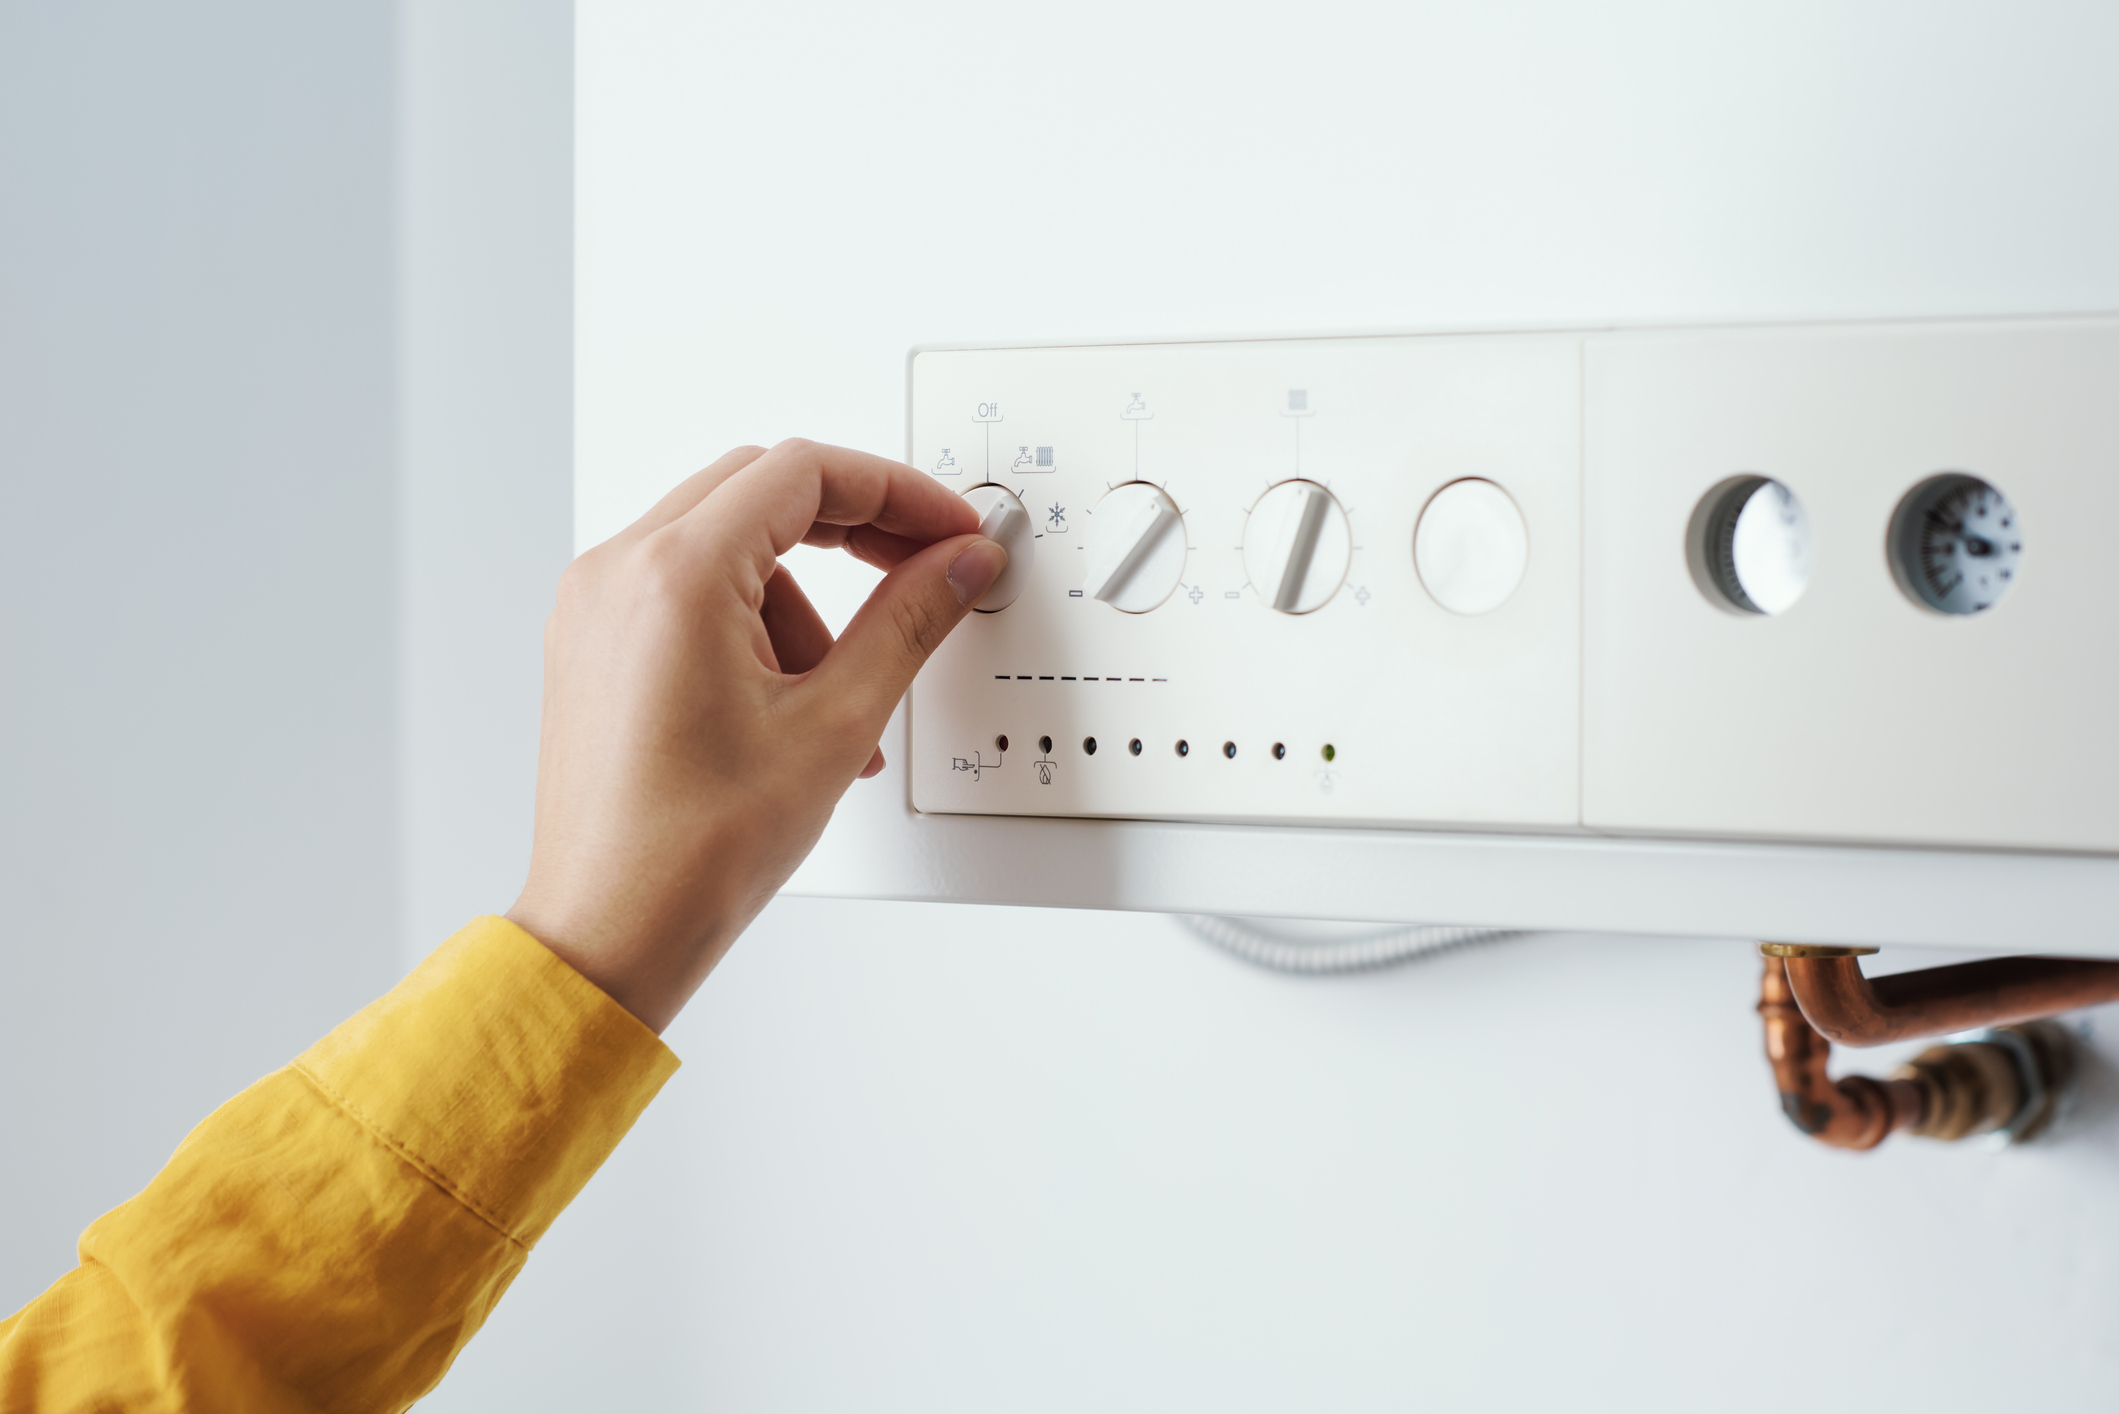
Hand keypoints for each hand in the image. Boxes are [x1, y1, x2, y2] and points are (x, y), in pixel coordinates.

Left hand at [506, 440, 1004, 1032]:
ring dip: (803, 590)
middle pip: (762, 487)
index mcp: (675, 575)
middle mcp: (619, 572)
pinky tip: (789, 695)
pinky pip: (685, 585)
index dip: (896, 492)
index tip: (949, 529)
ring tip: (837, 688)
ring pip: (726, 537)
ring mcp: (596, 606)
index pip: (804, 472)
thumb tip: (957, 564)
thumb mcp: (834, 725)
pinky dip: (752, 615)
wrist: (612, 930)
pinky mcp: (593, 642)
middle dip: (853, 525)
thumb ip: (909, 622)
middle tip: (921, 567)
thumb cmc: (691, 853)